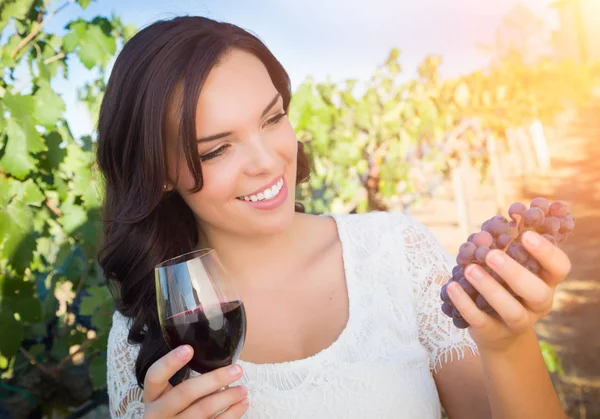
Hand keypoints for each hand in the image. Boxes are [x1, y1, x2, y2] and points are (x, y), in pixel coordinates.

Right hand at [142, 345, 248, 418]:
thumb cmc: (172, 411)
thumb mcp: (167, 398)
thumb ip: (184, 385)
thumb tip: (219, 366)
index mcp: (152, 396)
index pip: (154, 376)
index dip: (170, 362)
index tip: (189, 348)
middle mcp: (157, 413)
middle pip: (185, 393)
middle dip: (214, 379)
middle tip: (237, 369)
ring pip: (202, 410)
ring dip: (227, 398)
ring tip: (243, 389)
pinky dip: (232, 414)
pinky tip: (242, 404)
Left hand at [447, 230, 571, 351]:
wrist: (499, 334)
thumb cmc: (504, 288)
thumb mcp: (508, 269)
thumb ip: (500, 250)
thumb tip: (482, 234)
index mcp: (546, 282)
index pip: (559, 267)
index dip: (546, 252)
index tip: (525, 235)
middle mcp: (538, 304)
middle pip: (537, 292)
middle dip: (514, 273)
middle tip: (491, 255)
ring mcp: (519, 322)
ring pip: (512, 311)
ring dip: (490, 289)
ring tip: (470, 270)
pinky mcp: (494, 333)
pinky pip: (481, 321)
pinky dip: (465, 304)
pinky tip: (452, 287)